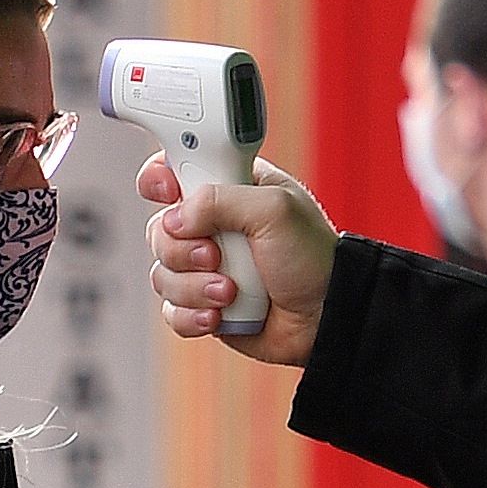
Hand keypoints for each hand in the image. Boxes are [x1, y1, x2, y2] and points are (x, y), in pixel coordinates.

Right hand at [137, 154, 338, 367]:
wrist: (325, 318)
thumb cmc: (312, 259)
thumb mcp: (276, 210)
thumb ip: (221, 199)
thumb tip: (177, 218)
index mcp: (231, 188)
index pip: (176, 169)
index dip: (161, 178)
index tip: (168, 190)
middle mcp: (213, 226)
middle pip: (161, 228)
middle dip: (183, 248)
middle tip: (216, 254)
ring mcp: (205, 268)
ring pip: (163, 273)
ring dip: (194, 287)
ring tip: (231, 292)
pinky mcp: (203, 304)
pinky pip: (172, 309)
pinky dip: (192, 315)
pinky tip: (220, 315)